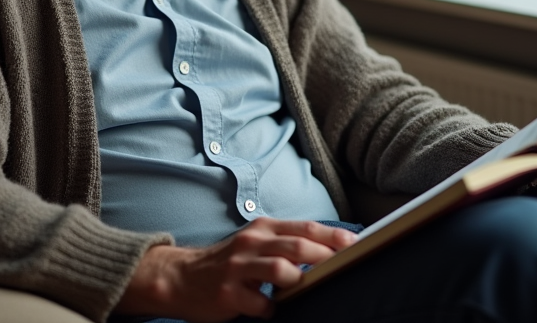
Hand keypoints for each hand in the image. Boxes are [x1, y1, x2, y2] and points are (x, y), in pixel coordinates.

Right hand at [114, 218, 356, 321]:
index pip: (305, 227)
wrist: (181, 277)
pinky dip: (269, 309)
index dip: (332, 236)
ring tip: (297, 286)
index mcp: (262, 228)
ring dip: (296, 280)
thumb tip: (330, 248)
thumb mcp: (256, 242)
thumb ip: (286, 242)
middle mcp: (251, 243)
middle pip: (297, 246)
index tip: (355, 244)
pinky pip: (259, 304)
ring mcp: (237, 268)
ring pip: (279, 270)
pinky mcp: (227, 293)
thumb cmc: (229, 262)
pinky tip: (268, 309)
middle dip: (324, 256)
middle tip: (343, 266)